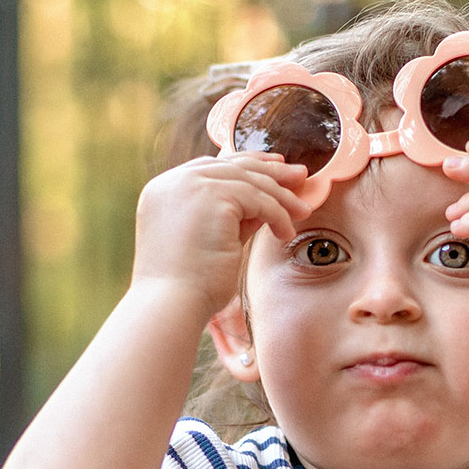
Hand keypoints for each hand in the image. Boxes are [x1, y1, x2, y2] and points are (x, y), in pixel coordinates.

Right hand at [132, 152, 311, 313]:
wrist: (172, 304)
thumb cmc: (189, 285)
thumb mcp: (212, 239)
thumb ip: (234, 217)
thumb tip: (266, 203)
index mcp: (165, 190)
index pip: (213, 167)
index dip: (247, 164)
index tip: (275, 166)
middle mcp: (174, 181)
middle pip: (232, 166)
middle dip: (271, 170)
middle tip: (300, 176)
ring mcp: (190, 185)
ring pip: (249, 181)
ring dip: (281, 196)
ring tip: (303, 211)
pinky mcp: (210, 195)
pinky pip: (257, 198)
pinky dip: (277, 214)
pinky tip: (285, 233)